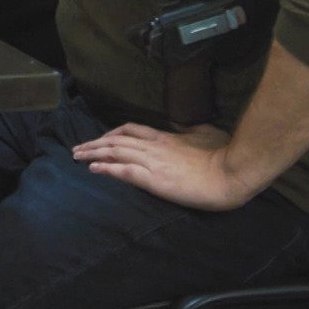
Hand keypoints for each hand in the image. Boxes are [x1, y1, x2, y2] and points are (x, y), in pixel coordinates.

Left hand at [71, 123, 252, 211]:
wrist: (231, 172)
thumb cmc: (223, 154)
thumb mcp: (204, 134)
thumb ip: (189, 131)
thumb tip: (183, 129)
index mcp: (165, 137)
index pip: (131, 130)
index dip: (111, 134)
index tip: (99, 139)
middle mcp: (154, 147)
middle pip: (116, 140)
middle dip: (94, 144)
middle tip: (77, 148)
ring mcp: (153, 162)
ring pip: (116, 153)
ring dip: (93, 153)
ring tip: (77, 156)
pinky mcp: (155, 179)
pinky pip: (125, 172)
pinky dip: (107, 169)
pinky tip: (93, 169)